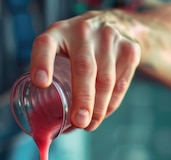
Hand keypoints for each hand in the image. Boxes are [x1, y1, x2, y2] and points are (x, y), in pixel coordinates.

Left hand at [30, 10, 140, 130]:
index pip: (46, 45)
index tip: (41, 83)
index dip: (42, 63)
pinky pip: (120, 84)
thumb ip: (50, 75)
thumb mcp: (60, 48)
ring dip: (98, 108)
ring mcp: (109, 38)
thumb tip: (46, 124)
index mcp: (58, 32)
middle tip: (79, 122)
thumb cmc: (77, 46)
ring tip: (89, 125)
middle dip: (82, 99)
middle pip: (84, 68)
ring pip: (106, 80)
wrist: (116, 23)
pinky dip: (111, 104)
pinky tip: (102, 114)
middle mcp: (84, 31)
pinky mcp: (129, 49)